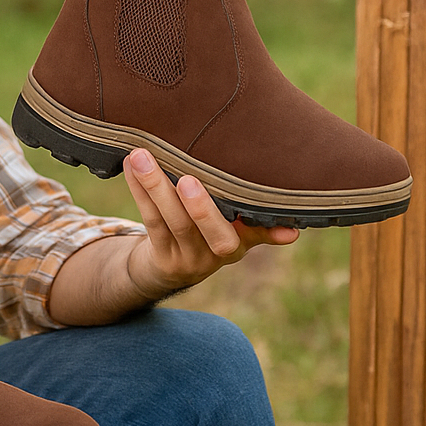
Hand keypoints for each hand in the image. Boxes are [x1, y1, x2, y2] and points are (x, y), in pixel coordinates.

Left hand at [123, 148, 298, 300]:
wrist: (169, 267)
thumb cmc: (208, 233)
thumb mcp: (237, 233)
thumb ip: (257, 222)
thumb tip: (294, 228)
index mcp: (238, 244)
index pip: (251, 236)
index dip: (264, 231)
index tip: (281, 224)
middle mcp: (213, 254)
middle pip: (207, 233)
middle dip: (199, 208)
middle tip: (188, 180)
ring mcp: (184, 256)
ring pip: (169, 222)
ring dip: (155, 188)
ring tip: (141, 157)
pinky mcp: (159, 253)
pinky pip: (148, 220)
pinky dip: (139, 190)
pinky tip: (131, 167)